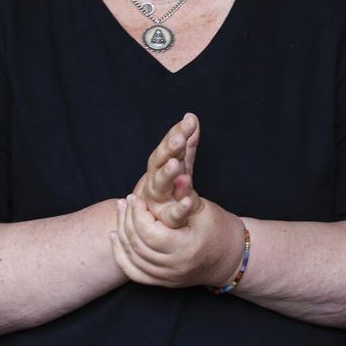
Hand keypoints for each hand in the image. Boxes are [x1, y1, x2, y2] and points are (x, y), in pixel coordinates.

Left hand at [110, 188, 242, 288]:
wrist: (229, 257)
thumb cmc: (217, 228)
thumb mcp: (203, 208)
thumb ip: (185, 193)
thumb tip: (175, 172)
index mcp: (186, 248)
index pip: (149, 233)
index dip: (137, 213)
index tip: (135, 197)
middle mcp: (174, 267)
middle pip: (138, 244)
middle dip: (127, 220)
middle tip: (125, 201)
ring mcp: (167, 277)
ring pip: (132, 258)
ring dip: (122, 233)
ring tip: (121, 212)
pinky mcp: (162, 282)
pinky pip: (133, 272)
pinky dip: (121, 255)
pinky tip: (116, 236)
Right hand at [133, 113, 201, 228]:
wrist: (162, 229)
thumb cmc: (172, 193)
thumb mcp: (181, 167)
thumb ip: (186, 146)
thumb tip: (191, 117)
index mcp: (158, 169)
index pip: (166, 147)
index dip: (176, 133)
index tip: (189, 121)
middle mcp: (154, 183)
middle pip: (158, 163)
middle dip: (168, 150)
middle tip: (180, 138)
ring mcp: (157, 202)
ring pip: (159, 186)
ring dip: (167, 175)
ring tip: (177, 165)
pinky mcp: (166, 223)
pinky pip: (173, 216)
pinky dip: (180, 208)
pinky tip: (189, 201)